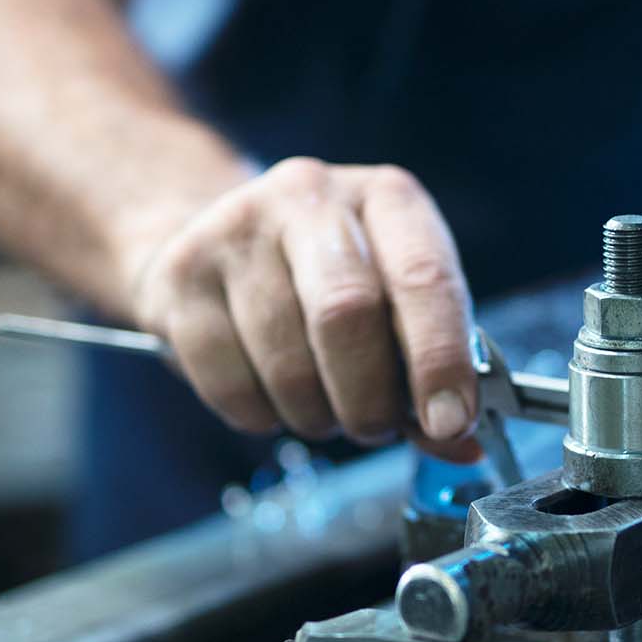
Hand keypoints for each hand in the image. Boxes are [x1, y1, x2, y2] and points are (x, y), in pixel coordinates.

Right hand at [127, 157, 480, 460]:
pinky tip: (270, 398)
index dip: (440, 359)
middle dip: (369, 397)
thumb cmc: (327, 282)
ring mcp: (237, 229)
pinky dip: (261, 416)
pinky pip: (228, 382)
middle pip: (347, 313)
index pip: (425, 277)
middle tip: (373, 428)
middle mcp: (312, 196)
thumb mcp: (393, 304)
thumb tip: (461, 445)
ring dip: (315, 414)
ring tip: (321, 408)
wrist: (214, 241)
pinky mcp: (181, 274)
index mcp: (387, 198)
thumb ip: (429, 370)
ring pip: (286, 361)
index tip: (449, 423)